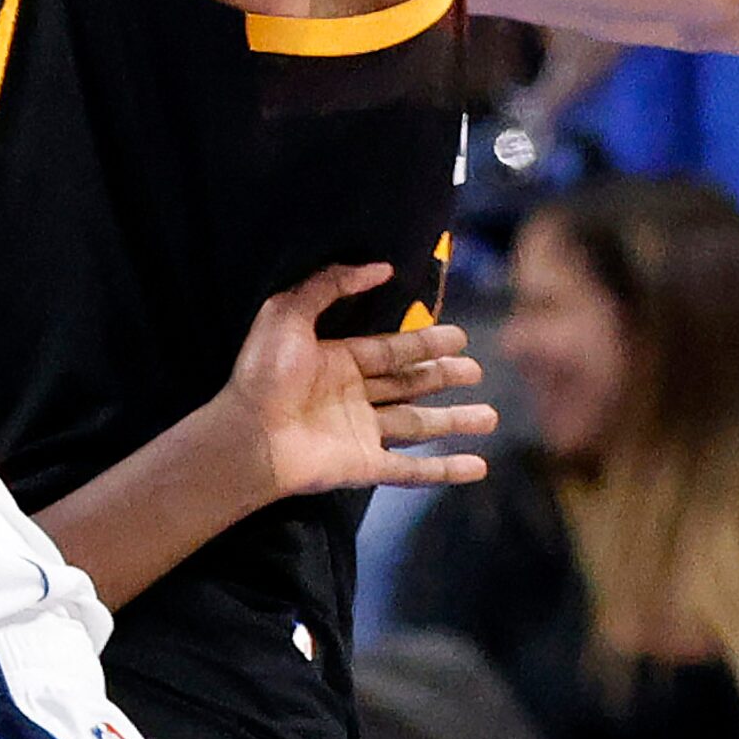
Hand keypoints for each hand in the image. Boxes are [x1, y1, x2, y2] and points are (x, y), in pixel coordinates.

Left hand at [218, 264, 495, 502]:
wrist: (248, 434)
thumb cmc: (265, 373)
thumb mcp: (288, 312)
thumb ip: (330, 285)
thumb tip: (380, 267)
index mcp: (338, 360)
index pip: (391, 350)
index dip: (425, 342)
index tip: (459, 337)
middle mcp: (354, 396)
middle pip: (409, 384)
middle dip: (443, 376)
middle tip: (477, 369)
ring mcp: (361, 433)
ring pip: (418, 425)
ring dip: (454, 421)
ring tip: (490, 416)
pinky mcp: (365, 466)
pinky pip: (413, 470)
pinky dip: (446, 469)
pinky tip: (477, 467)